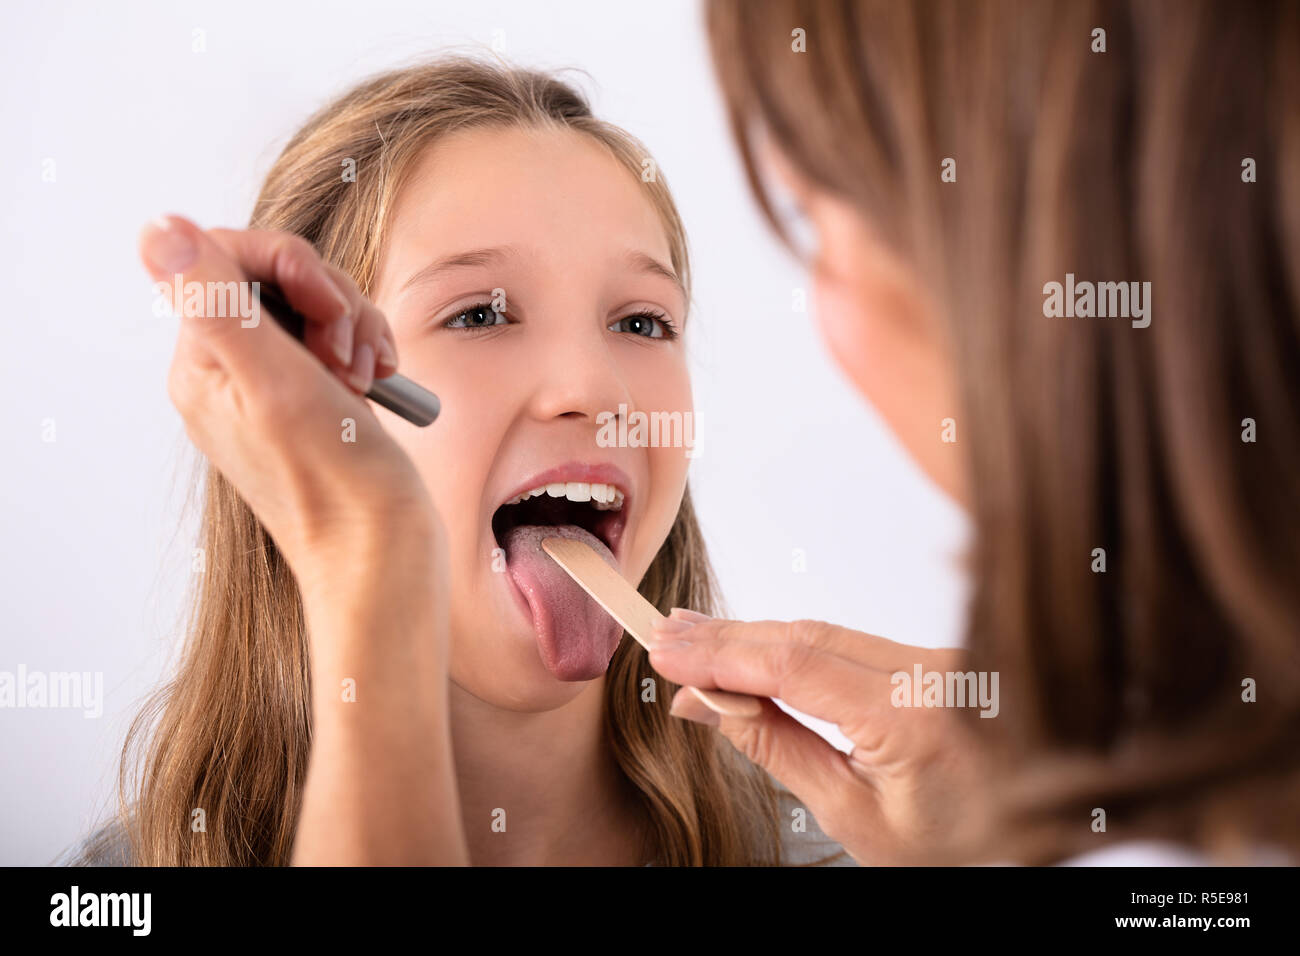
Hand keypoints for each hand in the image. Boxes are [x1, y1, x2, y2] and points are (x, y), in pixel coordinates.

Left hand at [139, 214, 439, 607]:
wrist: (381, 557)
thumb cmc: (335, 485)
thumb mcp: (273, 382)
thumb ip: (216, 301)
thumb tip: (159, 228)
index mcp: (203, 364)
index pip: (228, 256)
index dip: (290, 262)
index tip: (328, 303)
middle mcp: (229, 371)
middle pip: (278, 276)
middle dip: (330, 299)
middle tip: (349, 353)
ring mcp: (272, 387)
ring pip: (315, 304)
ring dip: (355, 325)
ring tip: (366, 376)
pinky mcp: (313, 400)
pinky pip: (337, 339)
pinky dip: (366, 348)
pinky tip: (378, 382)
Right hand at [648, 613, 988, 864]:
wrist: (1028, 826)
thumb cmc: (949, 843)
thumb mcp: (851, 814)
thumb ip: (777, 749)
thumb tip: (707, 703)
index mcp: (912, 717)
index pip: (794, 665)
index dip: (721, 654)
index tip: (667, 652)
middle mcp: (931, 671)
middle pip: (806, 635)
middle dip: (728, 636)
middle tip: (666, 634)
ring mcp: (939, 658)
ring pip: (827, 631)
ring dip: (755, 635)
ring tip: (693, 637)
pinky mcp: (937, 657)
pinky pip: (853, 640)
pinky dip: (795, 642)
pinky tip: (754, 645)